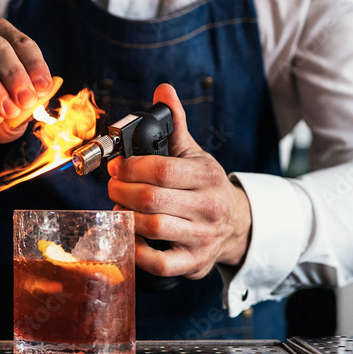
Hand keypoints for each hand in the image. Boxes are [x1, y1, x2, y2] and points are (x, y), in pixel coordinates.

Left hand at [106, 83, 251, 278]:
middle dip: (121, 190)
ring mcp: (201, 237)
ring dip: (125, 216)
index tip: (116, 167)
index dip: (129, 167)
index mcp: (206, 176)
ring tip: (120, 207)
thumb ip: (175, 124)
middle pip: (151, 199)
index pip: (160, 170)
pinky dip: (137, 251)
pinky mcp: (193, 263)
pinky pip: (159, 263)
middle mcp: (207, 207)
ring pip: (153, 228)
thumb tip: (164, 90)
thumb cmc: (207, 186)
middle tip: (113, 186)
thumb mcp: (195, 154)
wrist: (239, 225)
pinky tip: (130, 236)